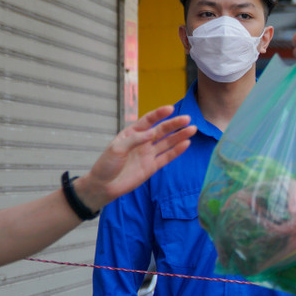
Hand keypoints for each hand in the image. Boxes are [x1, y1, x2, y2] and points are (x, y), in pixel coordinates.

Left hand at [76, 106, 196, 210]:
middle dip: (174, 124)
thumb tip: (153, 132)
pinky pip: (167, 157)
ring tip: (192, 129)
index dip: (159, 114)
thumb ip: (135, 139)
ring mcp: (148, 154)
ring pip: (167, 142)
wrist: (103, 186)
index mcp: (131, 133)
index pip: (148, 121)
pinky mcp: (152, 167)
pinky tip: (186, 144)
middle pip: (161, 130)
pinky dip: (177, 151)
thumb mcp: (117, 148)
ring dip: (179, 136)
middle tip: (187, 118)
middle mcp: (142, 142)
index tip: (170, 108)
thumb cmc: (106, 165)